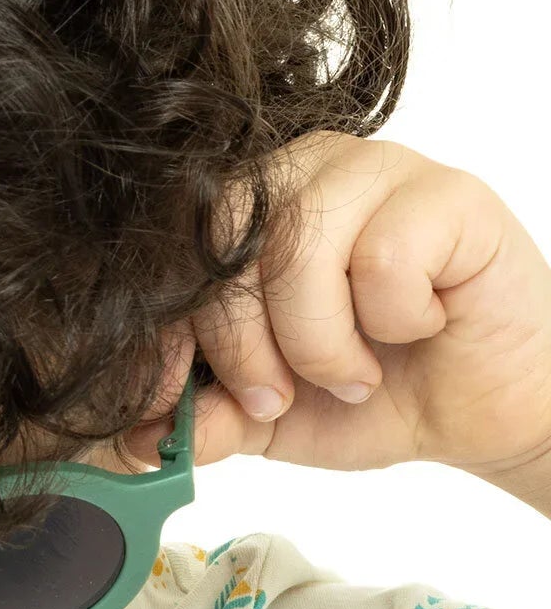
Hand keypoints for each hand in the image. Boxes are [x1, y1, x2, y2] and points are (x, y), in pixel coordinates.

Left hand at [125, 132, 550, 476]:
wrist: (478, 409)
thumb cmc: (369, 393)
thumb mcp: (260, 421)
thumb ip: (198, 419)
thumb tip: (130, 437)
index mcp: (239, 218)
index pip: (169, 255)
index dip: (162, 333)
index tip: (169, 398)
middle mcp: (296, 176)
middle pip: (223, 242)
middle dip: (239, 343)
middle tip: (276, 397)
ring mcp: (371, 172)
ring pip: (299, 247)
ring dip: (320, 340)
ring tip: (353, 372)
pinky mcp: (445, 193)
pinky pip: (386, 254)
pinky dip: (396, 317)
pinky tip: (420, 324)